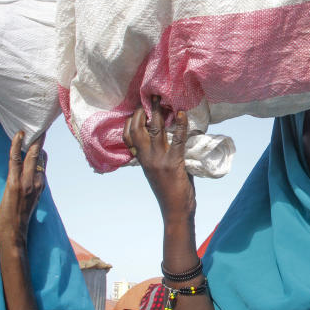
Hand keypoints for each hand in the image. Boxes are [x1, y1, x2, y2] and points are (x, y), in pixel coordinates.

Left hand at [0, 131, 45, 246]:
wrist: (13, 235)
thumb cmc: (16, 221)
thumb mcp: (27, 202)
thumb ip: (29, 189)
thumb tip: (27, 179)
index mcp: (40, 186)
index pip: (42, 162)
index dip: (40, 148)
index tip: (39, 135)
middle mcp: (37, 182)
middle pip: (40, 155)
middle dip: (40, 139)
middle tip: (40, 125)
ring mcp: (27, 182)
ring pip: (31, 155)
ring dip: (31, 139)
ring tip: (30, 126)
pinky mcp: (14, 183)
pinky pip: (16, 160)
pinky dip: (16, 146)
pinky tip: (18, 136)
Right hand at [123, 96, 195, 221]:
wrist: (175, 212)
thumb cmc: (169, 192)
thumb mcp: (156, 173)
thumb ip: (157, 156)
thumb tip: (165, 140)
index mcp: (141, 160)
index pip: (128, 137)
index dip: (130, 121)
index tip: (137, 108)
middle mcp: (147, 158)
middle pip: (138, 129)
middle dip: (142, 111)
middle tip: (150, 96)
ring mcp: (159, 160)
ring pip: (155, 130)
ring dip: (159, 112)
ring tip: (162, 99)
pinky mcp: (174, 163)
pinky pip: (177, 139)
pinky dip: (180, 125)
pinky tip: (182, 114)